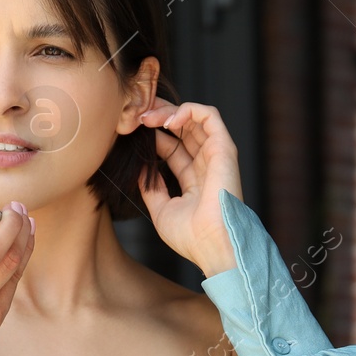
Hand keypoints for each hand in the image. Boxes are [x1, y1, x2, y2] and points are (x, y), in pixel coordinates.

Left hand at [136, 100, 242, 276]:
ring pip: (194, 118)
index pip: (173, 147)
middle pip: (183, 128)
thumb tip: (140, 170)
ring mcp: (216, 155)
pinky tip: (167, 121)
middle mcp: (206, 164)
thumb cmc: (191, 236)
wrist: (211, 244)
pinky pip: (209, 116)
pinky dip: (188, 110)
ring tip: (147, 117)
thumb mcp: (161, 210)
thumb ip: (151, 188)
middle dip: (160, 116)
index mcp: (194, 179)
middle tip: (137, 114)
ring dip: (169, 111)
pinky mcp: (223, 148)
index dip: (154, 135)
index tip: (132, 131)